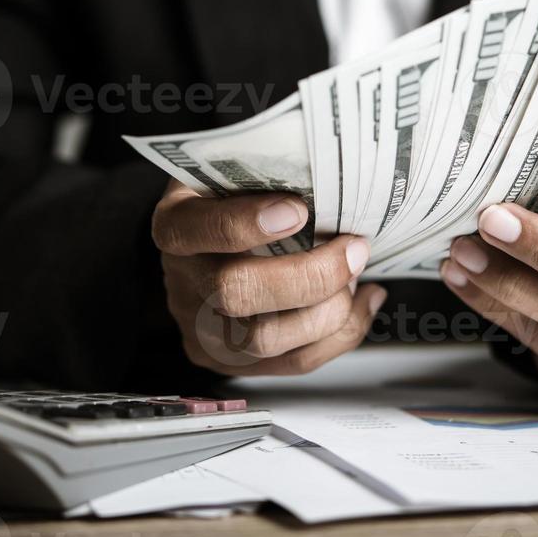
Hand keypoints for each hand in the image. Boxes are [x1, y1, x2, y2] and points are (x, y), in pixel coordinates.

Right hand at [152, 180, 385, 375]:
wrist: (210, 246)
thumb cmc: (234, 204)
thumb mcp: (235, 175)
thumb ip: (265, 177)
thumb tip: (328, 182)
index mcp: (175, 227)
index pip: (200, 229)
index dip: (248, 224)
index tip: (298, 209)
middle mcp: (182, 282)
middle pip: (235, 293)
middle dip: (309, 275)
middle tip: (353, 248)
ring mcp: (201, 329)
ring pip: (266, 339)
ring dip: (329, 310)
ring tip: (355, 276)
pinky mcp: (229, 361)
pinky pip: (293, 361)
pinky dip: (341, 333)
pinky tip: (363, 301)